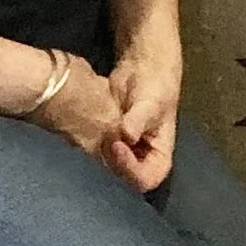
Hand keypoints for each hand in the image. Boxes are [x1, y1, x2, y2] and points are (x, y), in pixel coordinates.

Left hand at [106, 26, 183, 192]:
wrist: (142, 66)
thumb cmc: (155, 86)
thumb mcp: (151, 103)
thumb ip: (138, 121)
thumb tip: (126, 135)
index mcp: (159, 157)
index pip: (145, 179)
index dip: (129, 169)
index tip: (116, 145)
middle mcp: (142, 160)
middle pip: (125, 178)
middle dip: (111, 164)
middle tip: (101, 143)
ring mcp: (124, 152)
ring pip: (110, 168)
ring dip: (100, 157)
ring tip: (92, 138)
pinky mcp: (109, 142)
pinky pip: (99, 154)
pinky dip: (93, 147)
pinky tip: (85, 134)